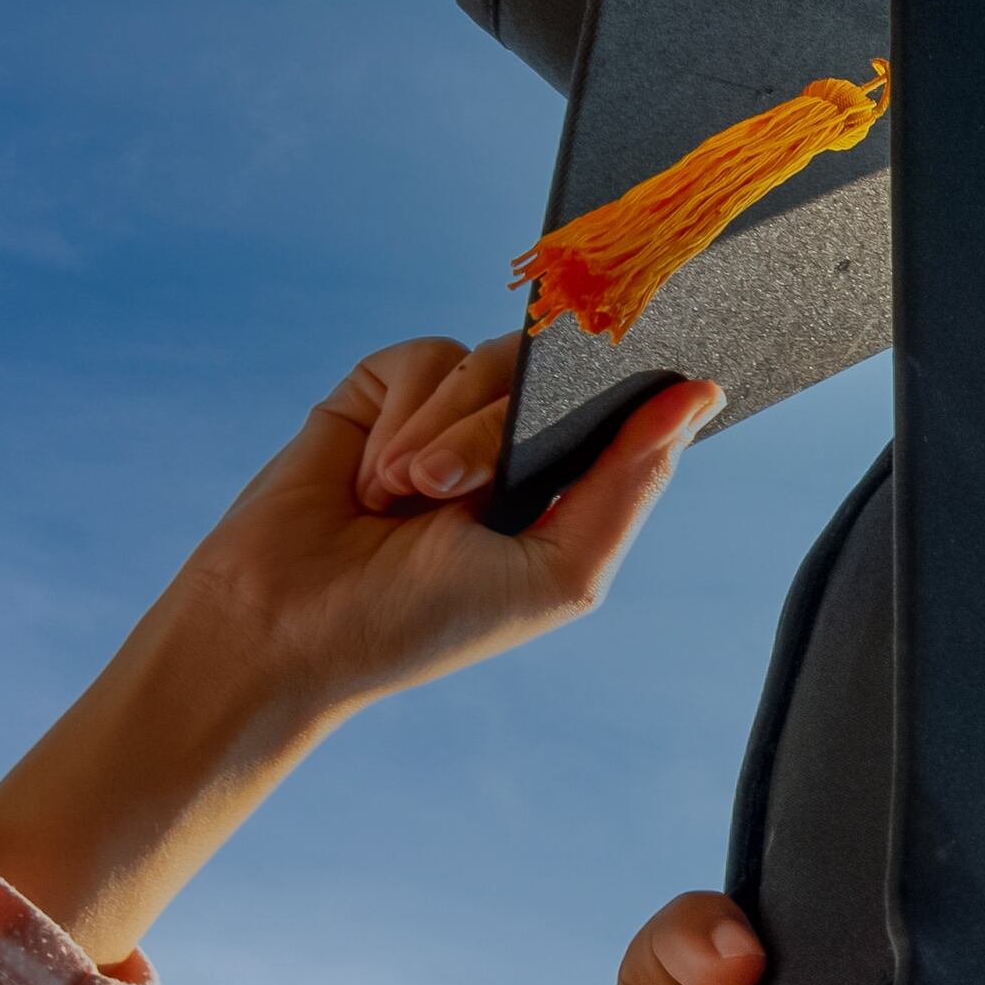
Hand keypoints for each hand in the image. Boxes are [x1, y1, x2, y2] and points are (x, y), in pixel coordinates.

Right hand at [0, 342, 718, 963]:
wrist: (285, 628)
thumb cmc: (421, 623)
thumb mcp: (557, 571)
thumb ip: (631, 484)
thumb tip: (699, 396)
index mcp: (569, 490)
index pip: (629, 408)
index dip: (635, 381)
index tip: (641, 356)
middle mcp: (517, 445)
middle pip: (555, 377)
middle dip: (497, 431)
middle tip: (451, 493)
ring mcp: (450, 415)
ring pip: (489, 360)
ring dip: (443, 429)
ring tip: (401, 494)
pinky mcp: (384, 393)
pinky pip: (421, 357)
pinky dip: (397, 413)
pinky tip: (369, 474)